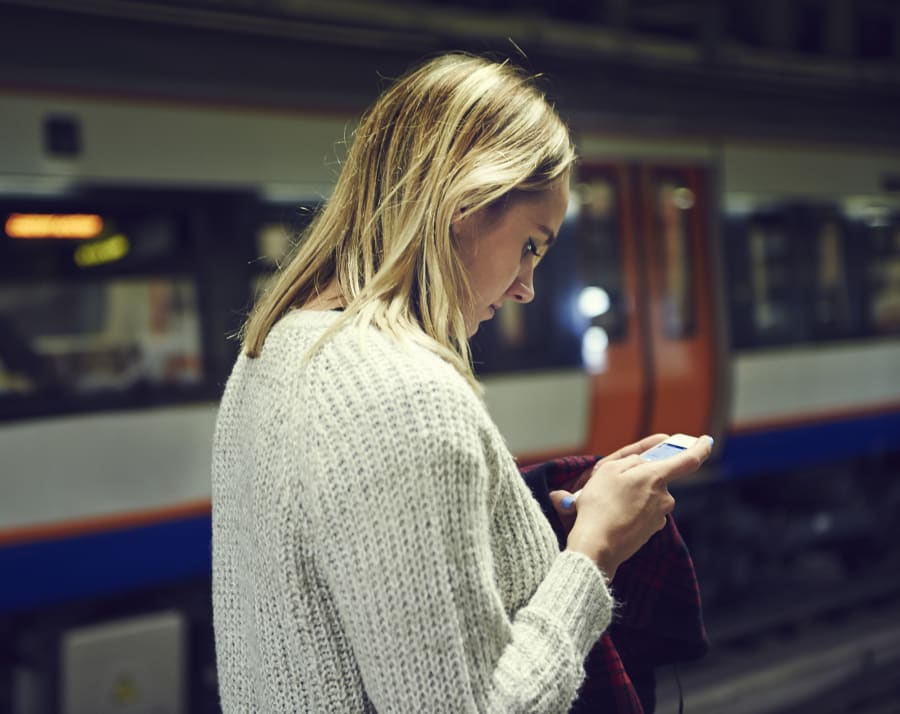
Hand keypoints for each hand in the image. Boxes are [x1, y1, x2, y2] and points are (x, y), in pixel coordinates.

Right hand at [561, 435, 712, 579]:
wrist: (597, 546)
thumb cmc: (600, 505)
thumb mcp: (608, 469)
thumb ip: (631, 459)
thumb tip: (643, 462)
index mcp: (656, 476)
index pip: (689, 460)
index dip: (700, 448)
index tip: (706, 440)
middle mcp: (664, 497)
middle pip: (658, 478)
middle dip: (640, 476)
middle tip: (614, 482)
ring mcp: (659, 516)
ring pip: (649, 495)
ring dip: (632, 494)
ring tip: (607, 502)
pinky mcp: (651, 531)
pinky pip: (644, 512)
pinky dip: (631, 510)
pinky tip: (613, 515)